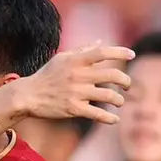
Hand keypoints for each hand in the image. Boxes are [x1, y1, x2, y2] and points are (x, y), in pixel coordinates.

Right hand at [18, 42, 135, 123]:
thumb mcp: (62, 58)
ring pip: (109, 96)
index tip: (132, 54)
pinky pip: (98, 114)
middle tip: (128, 85)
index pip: (103, 52)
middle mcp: (79, 75)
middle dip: (126, 81)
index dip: (120, 52)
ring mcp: (77, 93)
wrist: (28, 96)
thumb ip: (83, 50)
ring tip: (119, 102)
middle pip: (113, 75)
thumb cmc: (46, 75)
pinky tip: (114, 119)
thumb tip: (101, 41)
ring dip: (119, 100)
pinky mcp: (74, 109)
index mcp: (77, 60)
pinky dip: (110, 118)